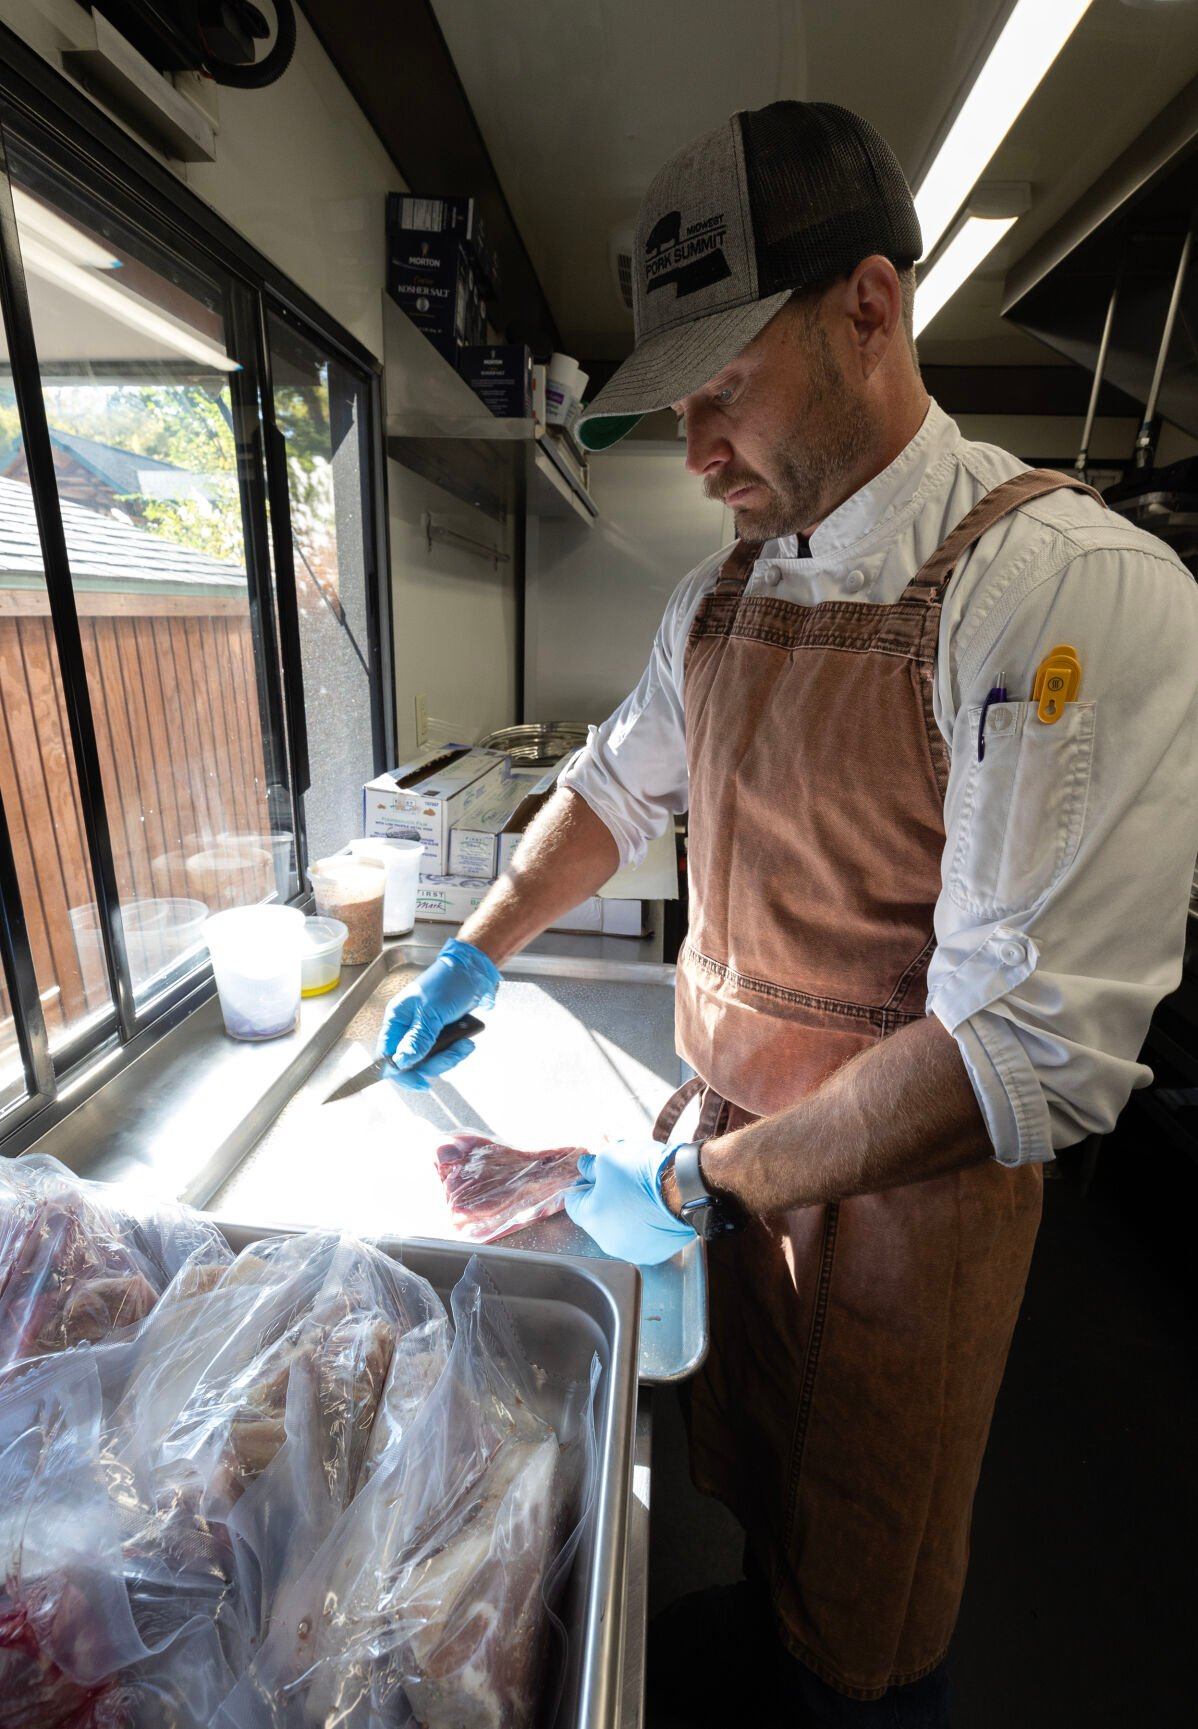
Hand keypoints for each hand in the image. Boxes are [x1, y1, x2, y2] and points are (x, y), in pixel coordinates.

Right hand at [376, 939, 498, 1090]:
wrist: (476, 971)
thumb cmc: (450, 982)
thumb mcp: (432, 1012)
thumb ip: (417, 1039)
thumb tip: (401, 1062)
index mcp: (397, 1018)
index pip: (387, 1054)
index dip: (400, 1072)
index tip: (419, 1082)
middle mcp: (408, 1027)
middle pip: (412, 1062)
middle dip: (435, 1063)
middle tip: (453, 1055)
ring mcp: (425, 1031)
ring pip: (431, 1060)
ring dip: (450, 1057)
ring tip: (465, 1044)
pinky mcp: (441, 1033)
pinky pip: (445, 1053)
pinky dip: (458, 1050)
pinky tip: (468, 1041)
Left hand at [564, 1139, 694, 1265]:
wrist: (685, 1188)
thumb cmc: (643, 1172)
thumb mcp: (609, 1157)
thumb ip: (591, 1166)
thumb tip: (585, 1168)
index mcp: (591, 1218)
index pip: (573, 1202)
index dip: (582, 1185)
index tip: (594, 1175)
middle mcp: (607, 1242)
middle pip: (596, 1218)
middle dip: (603, 1200)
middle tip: (620, 1182)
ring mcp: (632, 1251)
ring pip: (619, 1230)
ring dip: (623, 1215)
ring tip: (640, 1196)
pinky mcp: (653, 1254)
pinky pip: (641, 1238)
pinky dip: (643, 1226)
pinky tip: (653, 1210)